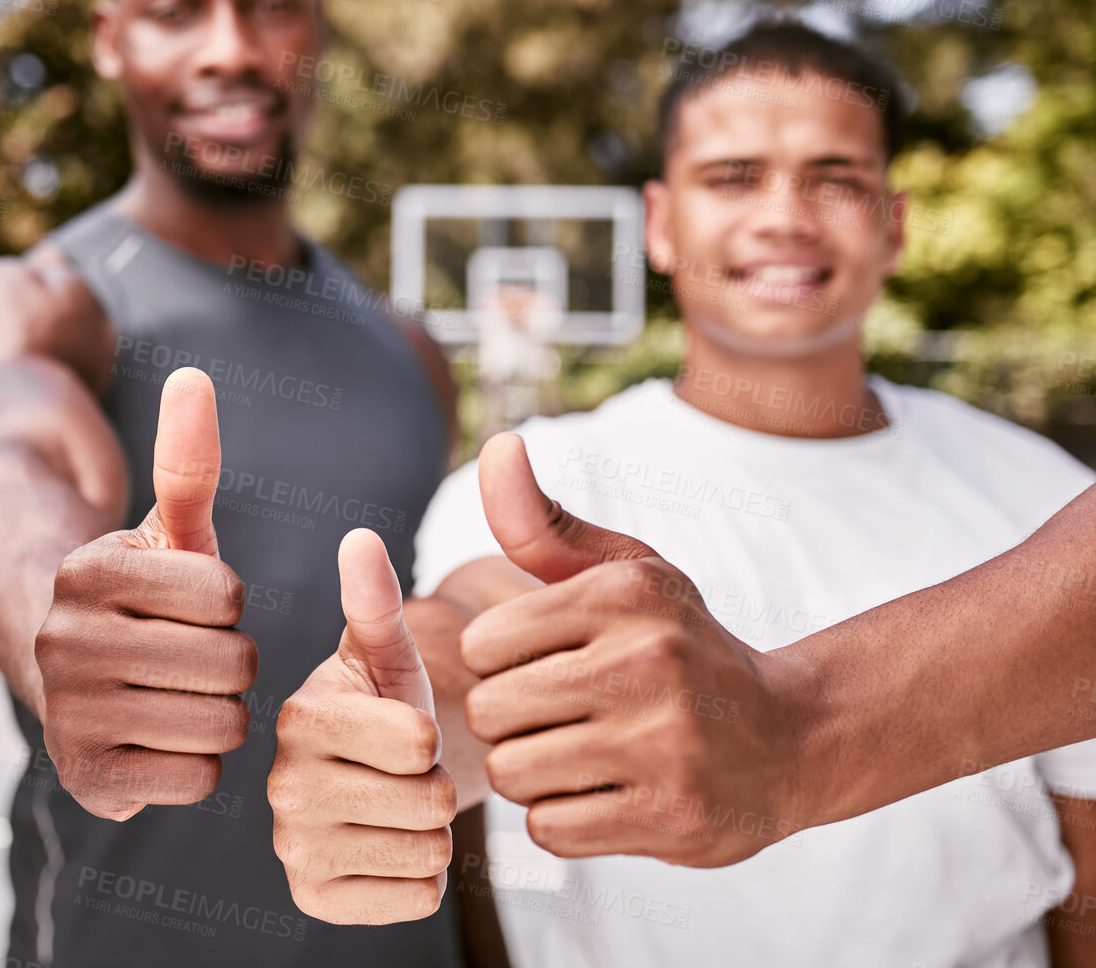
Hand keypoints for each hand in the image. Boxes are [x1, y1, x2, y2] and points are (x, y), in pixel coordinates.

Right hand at [35, 367, 255, 819]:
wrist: (72, 680)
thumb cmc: (143, 600)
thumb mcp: (167, 532)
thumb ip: (188, 461)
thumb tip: (195, 378)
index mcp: (87, 571)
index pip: (228, 595)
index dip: (226, 604)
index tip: (188, 607)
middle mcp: (65, 641)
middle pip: (231, 664)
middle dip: (230, 663)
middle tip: (190, 658)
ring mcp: (68, 715)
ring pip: (221, 724)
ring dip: (221, 713)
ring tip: (181, 696)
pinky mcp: (84, 779)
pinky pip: (198, 779)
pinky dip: (197, 764)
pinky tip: (163, 740)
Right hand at [269, 529, 455, 923]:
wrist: (369, 776)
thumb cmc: (384, 703)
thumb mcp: (388, 652)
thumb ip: (376, 600)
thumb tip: (360, 538)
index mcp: (301, 716)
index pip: (419, 744)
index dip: (433, 738)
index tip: (405, 731)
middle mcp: (283, 785)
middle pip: (427, 803)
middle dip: (435, 788)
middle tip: (405, 774)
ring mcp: (294, 847)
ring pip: (426, 854)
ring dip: (432, 834)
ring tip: (399, 806)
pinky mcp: (312, 898)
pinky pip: (416, 901)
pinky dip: (422, 881)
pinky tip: (391, 848)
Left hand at [460, 433, 806, 865]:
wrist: (793, 737)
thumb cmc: (681, 646)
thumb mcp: (626, 572)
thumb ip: (541, 521)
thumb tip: (496, 445)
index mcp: (625, 595)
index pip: (480, 642)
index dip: (497, 663)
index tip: (539, 665)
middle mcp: (648, 661)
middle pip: (490, 710)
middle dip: (509, 721)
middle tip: (556, 719)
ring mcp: (664, 743)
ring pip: (514, 772)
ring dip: (531, 774)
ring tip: (576, 756)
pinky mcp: (672, 815)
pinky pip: (551, 829)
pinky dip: (562, 820)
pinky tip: (602, 796)